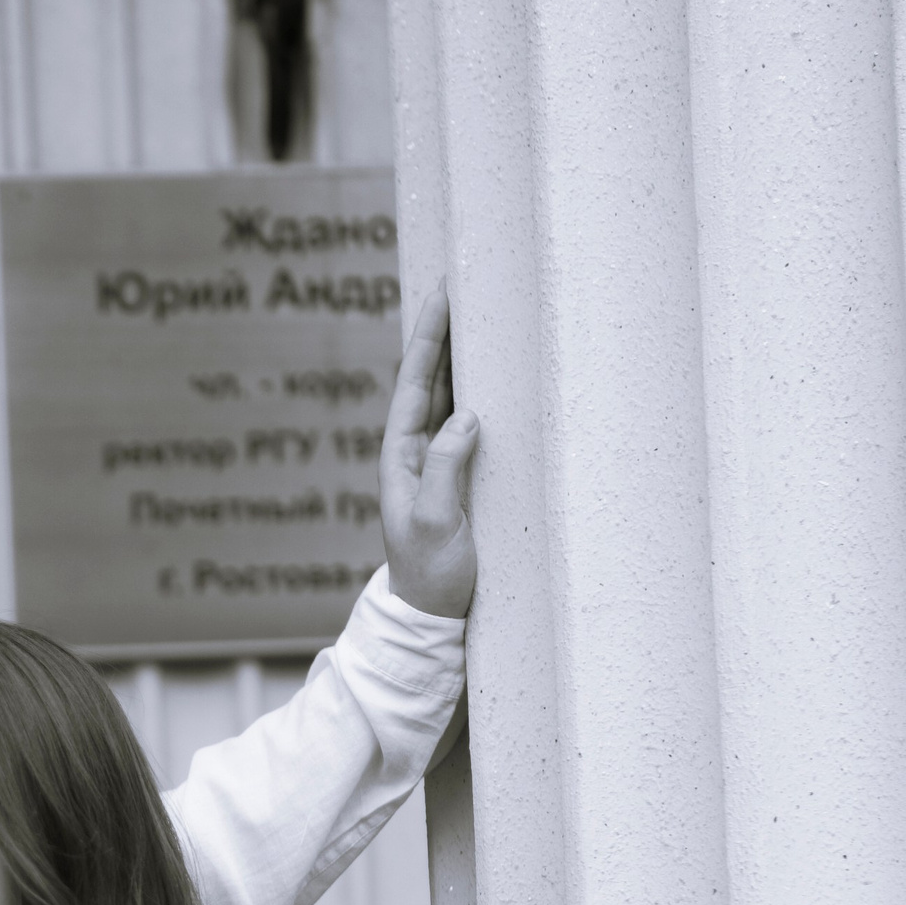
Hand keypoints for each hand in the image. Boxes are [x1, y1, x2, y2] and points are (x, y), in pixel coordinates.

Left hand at [380, 282, 478, 617]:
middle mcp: (418, 453)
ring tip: (489, 316)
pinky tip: (503, 375)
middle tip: (469, 285)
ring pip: (454, 397)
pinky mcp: (465, 479)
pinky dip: (486, 394)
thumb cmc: (432, 576)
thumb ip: (447, 470)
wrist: (433, 619)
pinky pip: (473, 425)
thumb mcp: (437, 525)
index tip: (443, 293)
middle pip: (433, 379)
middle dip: (449, 333)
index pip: (414, 383)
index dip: (429, 337)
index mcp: (402, 457)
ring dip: (469, 359)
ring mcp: (441, 465)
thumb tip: (465, 416)